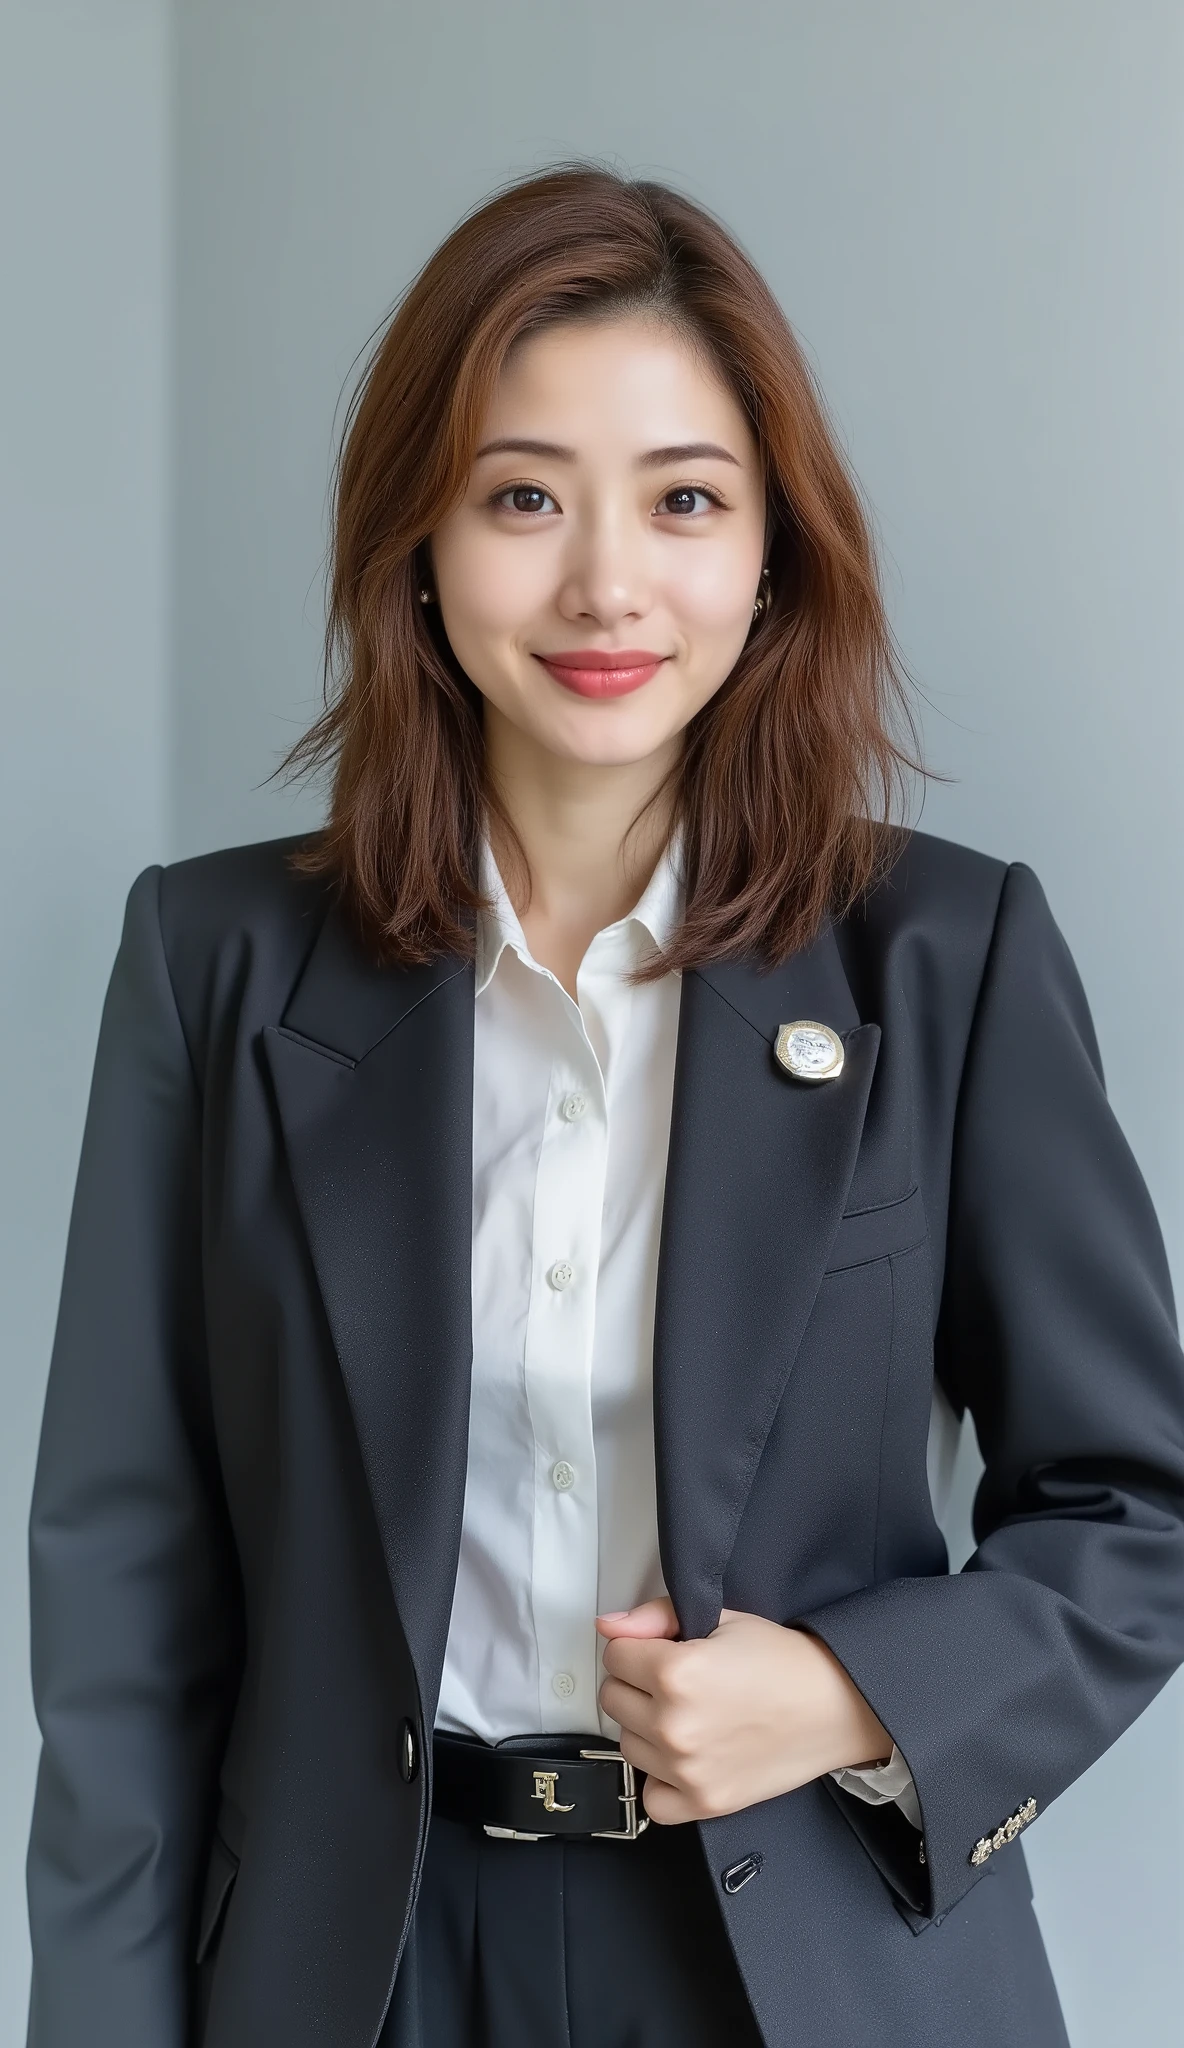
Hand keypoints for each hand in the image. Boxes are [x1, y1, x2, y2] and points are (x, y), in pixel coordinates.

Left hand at [595, 1598, 891, 1825]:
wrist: (835, 1706)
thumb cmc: (783, 1662)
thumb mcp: (721, 1618)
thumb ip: (656, 1617)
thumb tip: (609, 1626)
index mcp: (675, 1673)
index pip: (614, 1654)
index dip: (637, 1646)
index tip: (662, 1650)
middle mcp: (674, 1725)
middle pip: (613, 1698)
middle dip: (637, 1683)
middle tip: (676, 1681)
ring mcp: (686, 1770)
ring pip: (627, 1744)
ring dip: (646, 1728)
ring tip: (687, 1714)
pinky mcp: (703, 1802)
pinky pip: (652, 1797)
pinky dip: (661, 1779)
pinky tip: (684, 1757)